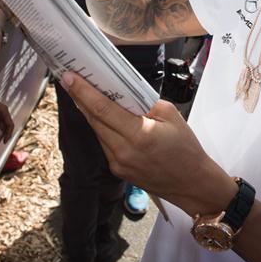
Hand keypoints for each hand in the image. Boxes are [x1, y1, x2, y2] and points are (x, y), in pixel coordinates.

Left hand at [59, 71, 235, 216]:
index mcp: (139, 135)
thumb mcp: (171, 116)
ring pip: (97, 132)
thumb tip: (124, 93)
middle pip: (94, 120)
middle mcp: (123, 151)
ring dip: (90, 113)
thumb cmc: (186, 148)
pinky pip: (105, 144)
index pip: (102, 109)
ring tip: (85, 95)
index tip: (69, 77)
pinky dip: (102, 129)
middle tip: (72, 80)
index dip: (83, 92)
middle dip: (81, 98)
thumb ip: (145, 103)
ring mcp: (118, 163)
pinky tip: (104, 118)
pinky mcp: (118, 170)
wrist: (192, 183)